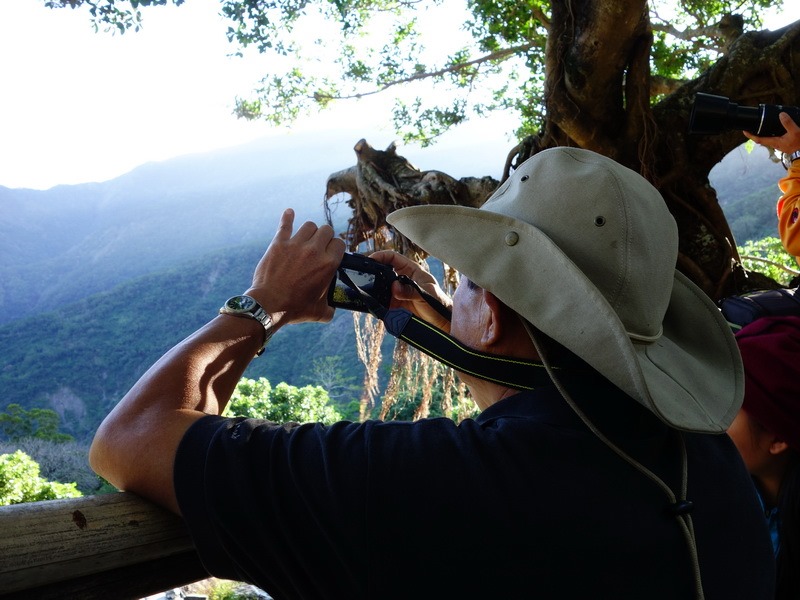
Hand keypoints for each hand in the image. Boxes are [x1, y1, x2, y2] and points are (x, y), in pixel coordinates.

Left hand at [246, 209, 344, 326]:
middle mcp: (315, 250)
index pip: (339, 243)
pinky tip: (289, 213)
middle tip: (320, 246)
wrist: (270, 304)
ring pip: (309, 225)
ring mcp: (296, 245)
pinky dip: (288, 217)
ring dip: (310, 231)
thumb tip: (333, 308)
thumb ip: (330, 307)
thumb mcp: (320, 312)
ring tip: (307, 238)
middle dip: (325, 237)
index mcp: (328, 264)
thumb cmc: (296, 308)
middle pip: (326, 230)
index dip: (336, 247)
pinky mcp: (279, 243)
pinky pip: (285, 224)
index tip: (332, 252)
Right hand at [369, 250, 452, 331]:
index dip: (381, 256)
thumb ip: (411, 290)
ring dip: (373, 288)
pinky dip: (375, 302)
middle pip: (382, 271)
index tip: (371, 259)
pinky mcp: (392, 305)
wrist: (440, 322)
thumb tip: (395, 287)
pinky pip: (380, 302)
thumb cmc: (438, 303)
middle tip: (363, 274)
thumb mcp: (427, 294)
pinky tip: (372, 304)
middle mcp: (400, 279)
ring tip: (367, 290)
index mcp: (410, 270)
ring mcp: (395, 292)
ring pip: (379, 286)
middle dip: (373, 271)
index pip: (392, 258)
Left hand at [743, 112, 799, 154]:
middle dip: (756, 133)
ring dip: (764, 133)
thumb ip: (788, 123)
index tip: (744, 131)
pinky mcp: (784, 144)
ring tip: (761, 126)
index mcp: (775, 142)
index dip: (751, 135)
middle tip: (752, 127)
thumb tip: (781, 115)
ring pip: (769, 138)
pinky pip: (775, 138)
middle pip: (762, 139)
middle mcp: (775, 144)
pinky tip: (775, 129)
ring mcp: (779, 145)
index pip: (759, 139)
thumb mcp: (795, 132)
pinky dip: (772, 133)